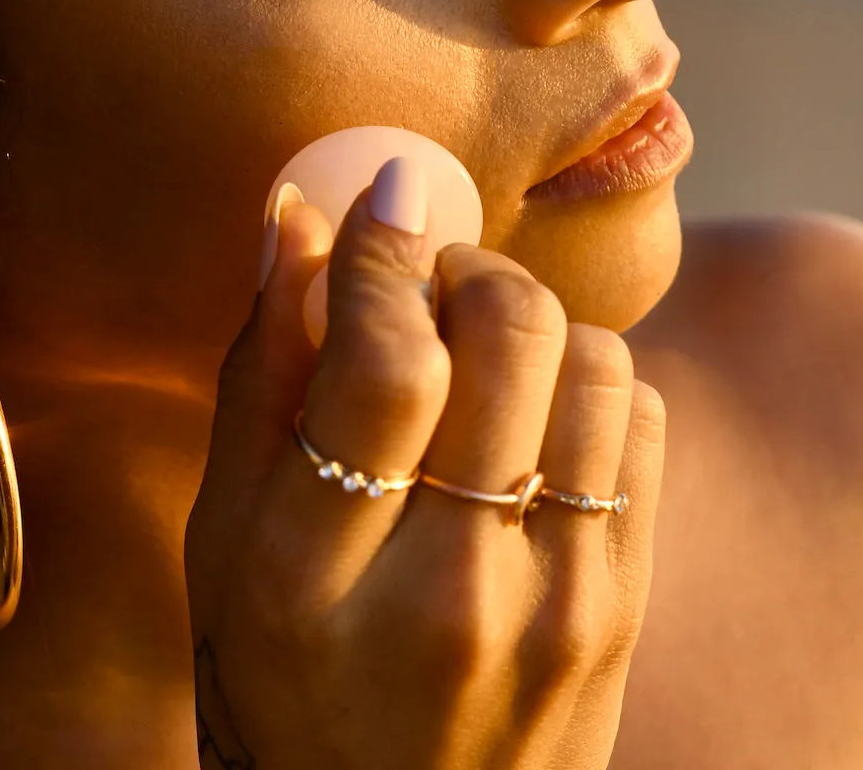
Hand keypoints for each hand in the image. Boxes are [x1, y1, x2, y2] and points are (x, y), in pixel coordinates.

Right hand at [185, 158, 665, 769]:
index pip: (382, 364)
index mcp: (314, 581)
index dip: (384, 249)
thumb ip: (258, 375)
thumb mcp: (223, 538)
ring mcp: (560, 605)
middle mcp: (453, 594)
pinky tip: (527, 415)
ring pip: (590, 360)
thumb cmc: (277, 675)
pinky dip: (583, 379)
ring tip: (475, 352)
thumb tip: (297, 222)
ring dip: (528, 320)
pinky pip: (638, 418)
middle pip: (508, 339)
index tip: (384, 187)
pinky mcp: (624, 605)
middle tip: (426, 280)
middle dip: (466, 266)